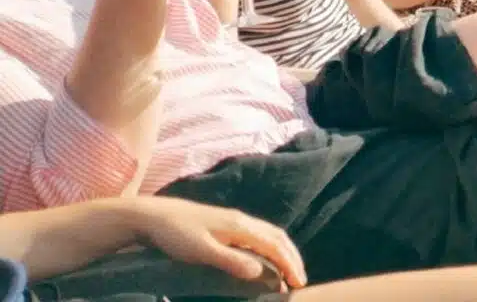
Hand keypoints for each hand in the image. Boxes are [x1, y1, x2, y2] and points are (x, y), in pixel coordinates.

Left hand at [127, 197, 306, 288]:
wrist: (153, 216)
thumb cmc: (175, 234)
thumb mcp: (201, 251)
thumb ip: (230, 260)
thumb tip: (260, 271)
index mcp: (240, 227)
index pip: (274, 245)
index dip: (289, 264)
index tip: (299, 283)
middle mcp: (242, 221)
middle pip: (277, 237)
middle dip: (292, 257)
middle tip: (300, 280)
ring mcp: (234, 221)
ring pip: (269, 234)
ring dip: (283, 251)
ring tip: (289, 270)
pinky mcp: (226, 224)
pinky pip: (259, 234)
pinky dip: (270, 247)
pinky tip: (264, 257)